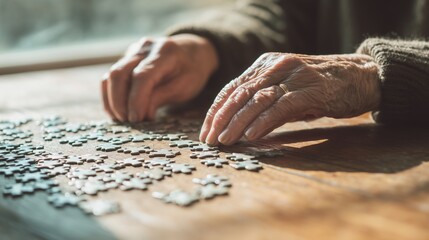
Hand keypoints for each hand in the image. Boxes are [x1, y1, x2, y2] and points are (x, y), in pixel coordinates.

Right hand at [101, 34, 217, 121]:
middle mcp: (145, 47)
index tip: (136, 119)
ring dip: (112, 101)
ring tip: (122, 119)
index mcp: (165, 52)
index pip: (142, 76)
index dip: (135, 100)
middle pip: (119, 73)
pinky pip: (111, 77)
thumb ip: (160, 97)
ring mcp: (134, 51)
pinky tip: (118, 111)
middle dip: (119, 102)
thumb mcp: (184, 87)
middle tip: (128, 122)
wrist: (193, 52)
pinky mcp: (126, 58)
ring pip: (111, 75)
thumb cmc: (192, 72)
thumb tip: (138, 115)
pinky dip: (111, 95)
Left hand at [200, 53, 380, 144]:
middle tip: (209, 140)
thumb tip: (242, 128)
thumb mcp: (287, 90)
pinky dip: (263, 122)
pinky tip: (250, 136)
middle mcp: (276, 66)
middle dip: (220, 119)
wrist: (361, 76)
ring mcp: (293, 76)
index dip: (216, 110)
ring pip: (256, 100)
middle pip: (239, 93)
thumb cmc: (321, 87)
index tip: (205, 130)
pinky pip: (280, 107)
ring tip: (224, 140)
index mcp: (266, 65)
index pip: (232, 87)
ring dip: (237, 122)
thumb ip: (265, 103)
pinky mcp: (310, 90)